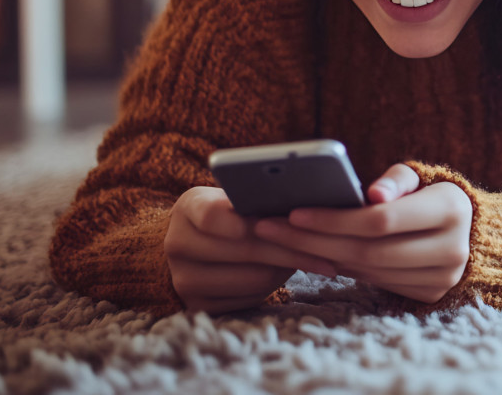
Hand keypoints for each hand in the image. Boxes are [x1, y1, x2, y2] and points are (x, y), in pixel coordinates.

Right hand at [164, 186, 337, 313]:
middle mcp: (176, 243)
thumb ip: (257, 196)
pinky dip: (274, 286)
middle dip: (290, 247)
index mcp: (187, 207)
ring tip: (310, 258)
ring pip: (252, 277)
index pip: (214, 215)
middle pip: (244, 249)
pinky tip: (286, 273)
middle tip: (325, 249)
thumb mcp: (235, 196)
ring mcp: (183, 278)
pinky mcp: (197, 305)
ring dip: (286, 268)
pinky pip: (248, 298)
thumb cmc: (232, 212)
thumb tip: (307, 197)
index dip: (246, 222)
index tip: (278, 224)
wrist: (200, 243)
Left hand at [253, 164, 472, 303]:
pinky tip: (317, 255)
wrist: (467, 229)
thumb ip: (395, 179)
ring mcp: (442, 278)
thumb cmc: (429, 194)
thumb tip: (372, 192)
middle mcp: (452, 249)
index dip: (335, 219)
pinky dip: (343, 269)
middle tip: (271, 230)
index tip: (294, 213)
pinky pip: (376, 283)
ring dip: (321, 257)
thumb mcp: (418, 176)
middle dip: (314, 241)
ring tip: (285, 242)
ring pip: (368, 272)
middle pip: (368, 251)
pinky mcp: (430, 295)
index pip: (380, 220)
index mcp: (450, 210)